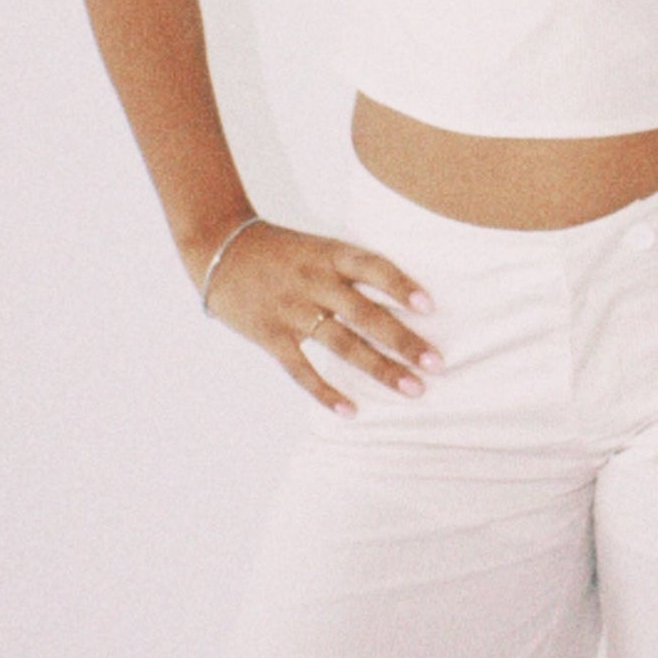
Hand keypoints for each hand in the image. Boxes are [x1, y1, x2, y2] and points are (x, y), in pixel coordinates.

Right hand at [198, 219, 443, 414]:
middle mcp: (316, 282)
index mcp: (330, 255)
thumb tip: (400, 297)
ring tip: (412, 388)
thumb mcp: (319, 248)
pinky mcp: (271, 335)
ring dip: (380, 368)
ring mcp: (293, 310)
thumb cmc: (282, 251)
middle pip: (366, 314)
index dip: (401, 285)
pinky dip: (326, 392)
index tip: (429, 306)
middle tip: (436, 364)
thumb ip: (352, 270)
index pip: (373, 267)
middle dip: (404, 341)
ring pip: (343, 344)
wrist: (221, 248)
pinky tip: (350, 410)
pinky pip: (302, 369)